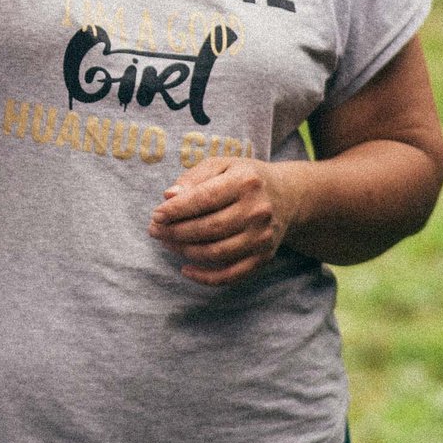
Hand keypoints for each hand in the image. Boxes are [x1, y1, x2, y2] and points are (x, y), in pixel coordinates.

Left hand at [148, 158, 300, 285]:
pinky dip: (205, 277)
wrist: (288, 196)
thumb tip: (169, 196)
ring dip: (184, 251)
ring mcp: (262, 237)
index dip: (177, 210)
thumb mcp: (222, 165)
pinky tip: (185, 269)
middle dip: (175, 231)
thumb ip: (194, 178)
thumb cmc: (245, 178)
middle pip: (208, 228)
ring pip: (216, 253)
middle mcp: (258, 210)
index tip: (157, 214)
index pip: (205, 199)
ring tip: (166, 242)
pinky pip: (231, 275)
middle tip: (154, 230)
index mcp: (246, 181)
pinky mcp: (263, 257)